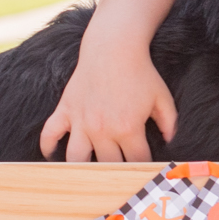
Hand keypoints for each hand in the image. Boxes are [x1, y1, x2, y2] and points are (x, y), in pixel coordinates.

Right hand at [39, 42, 178, 161]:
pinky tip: (52, 156)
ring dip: (82, 168)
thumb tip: (170, 142)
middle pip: (108, 165)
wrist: (113, 46)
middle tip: (119, 173)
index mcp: (128, 128)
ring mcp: (81, 121)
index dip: (143, 167)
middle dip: (116, 170)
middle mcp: (102, 129)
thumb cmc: (140, 72)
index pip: (136, 161)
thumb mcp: (162, 98)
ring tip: (87, 173)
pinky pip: (50, 134)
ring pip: (76, 159)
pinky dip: (48, 147)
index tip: (144, 169)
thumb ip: (169, 123)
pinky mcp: (66, 110)